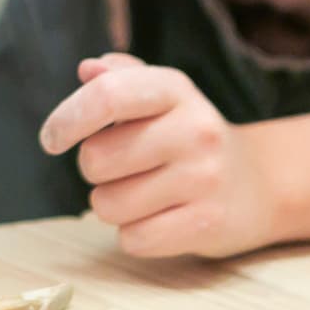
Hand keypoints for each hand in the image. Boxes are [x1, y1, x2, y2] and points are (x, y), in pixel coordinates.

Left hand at [38, 55, 275, 258]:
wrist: (257, 183)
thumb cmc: (186, 135)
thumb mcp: (160, 97)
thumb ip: (120, 80)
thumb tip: (87, 70)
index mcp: (175, 89)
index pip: (108, 96)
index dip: (67, 119)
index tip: (51, 140)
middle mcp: (194, 129)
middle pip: (96, 159)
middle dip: (94, 169)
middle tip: (123, 168)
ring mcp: (205, 178)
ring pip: (108, 205)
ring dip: (112, 205)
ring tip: (144, 193)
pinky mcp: (208, 224)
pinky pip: (133, 239)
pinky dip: (134, 234)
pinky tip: (159, 218)